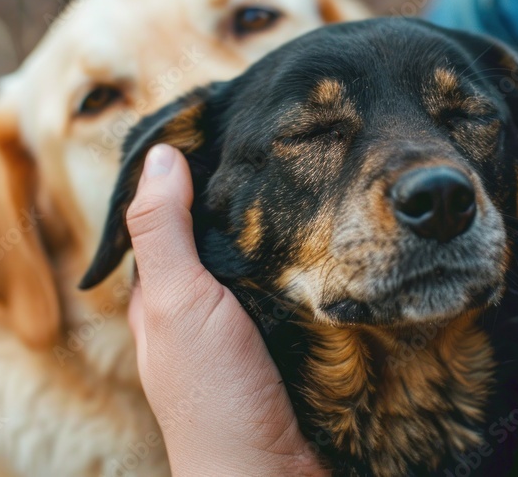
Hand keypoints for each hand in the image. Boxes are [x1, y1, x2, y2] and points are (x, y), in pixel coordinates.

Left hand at [125, 144, 325, 475]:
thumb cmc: (213, 397)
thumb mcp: (177, 304)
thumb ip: (165, 233)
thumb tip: (162, 152)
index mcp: (173, 292)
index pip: (181, 212)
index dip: (204, 168)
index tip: (241, 119)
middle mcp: (215, 304)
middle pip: (236, 229)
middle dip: (262, 190)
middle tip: (304, 137)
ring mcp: (263, 322)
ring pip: (279, 254)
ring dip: (301, 222)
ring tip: (339, 169)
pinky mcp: (307, 338)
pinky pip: (315, 285)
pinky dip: (328, 258)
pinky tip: (354, 231)